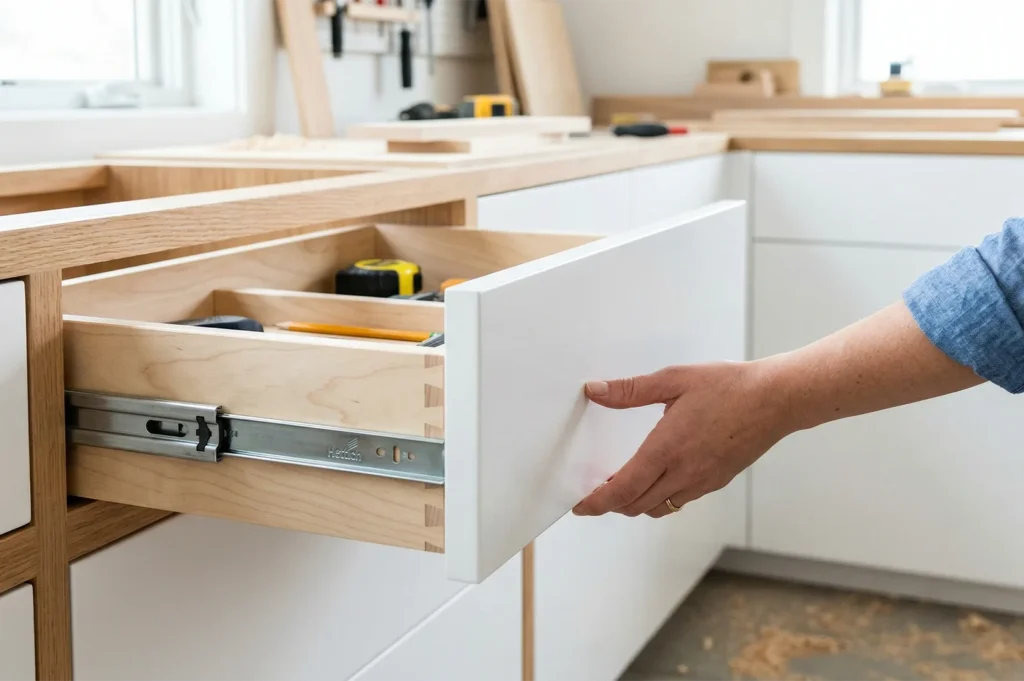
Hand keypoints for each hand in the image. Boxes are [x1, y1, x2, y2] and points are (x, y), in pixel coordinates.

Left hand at [572, 361, 789, 518]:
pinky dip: (659, 499)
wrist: (777, 399)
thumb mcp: (674, 379)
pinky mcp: (716, 482)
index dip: (597, 502)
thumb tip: (596, 391)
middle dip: (611, 504)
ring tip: (621, 486)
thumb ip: (631, 390)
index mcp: (667, 449)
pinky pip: (679, 501)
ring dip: (635, 503)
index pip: (623, 489)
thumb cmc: (729, 386)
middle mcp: (684, 473)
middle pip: (636, 505)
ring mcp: (702, 482)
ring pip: (658, 508)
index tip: (580, 506)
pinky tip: (656, 480)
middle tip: (595, 493)